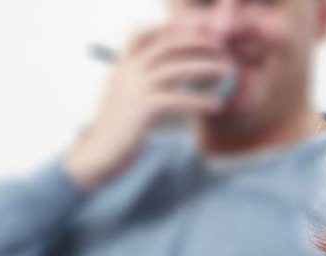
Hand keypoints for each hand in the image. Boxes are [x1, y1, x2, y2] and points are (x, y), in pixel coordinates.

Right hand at [65, 23, 231, 190]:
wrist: (98, 156)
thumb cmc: (118, 132)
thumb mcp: (126, 101)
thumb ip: (143, 85)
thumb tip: (173, 80)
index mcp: (122, 67)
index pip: (142, 34)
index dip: (169, 29)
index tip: (196, 32)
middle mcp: (127, 72)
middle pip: (166, 46)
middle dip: (196, 42)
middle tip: (220, 47)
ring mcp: (134, 88)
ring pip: (175, 69)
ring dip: (204, 67)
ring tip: (226, 72)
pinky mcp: (143, 108)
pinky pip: (178, 99)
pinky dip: (200, 100)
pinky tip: (216, 105)